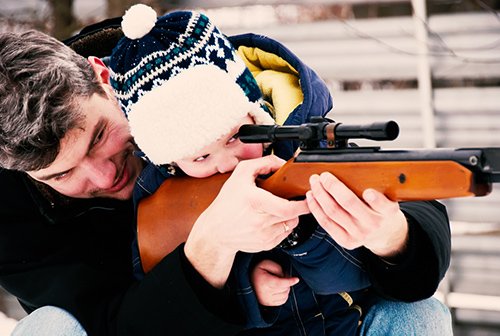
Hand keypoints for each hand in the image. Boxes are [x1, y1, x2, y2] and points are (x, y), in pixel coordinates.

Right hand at [185, 155, 309, 287]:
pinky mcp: (266, 244)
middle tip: (296, 200)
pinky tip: (271, 219)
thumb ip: (264, 163)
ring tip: (278, 208)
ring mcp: (264, 235)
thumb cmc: (227, 202)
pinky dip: (283, 225)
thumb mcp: (241, 174)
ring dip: (290, 216)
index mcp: (255, 202)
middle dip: (299, 207)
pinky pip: (285, 234)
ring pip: (291, 224)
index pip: (288, 208)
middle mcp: (260, 221)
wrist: (215, 231)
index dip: (303, 204)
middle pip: (293, 215)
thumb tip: (283, 164)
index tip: (308, 197)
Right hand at [251, 259, 298, 306]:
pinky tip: (280, 289)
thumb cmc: (258, 270)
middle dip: (287, 282)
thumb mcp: (266, 263)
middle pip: (284, 289)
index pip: (281, 283)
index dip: (290, 281)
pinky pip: (282, 301)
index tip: (297, 279)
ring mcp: (266, 300)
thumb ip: (277, 268)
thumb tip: (285, 276)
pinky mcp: (268, 304)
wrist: (248, 280)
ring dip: (286, 289)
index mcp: (264, 282)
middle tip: (282, 276)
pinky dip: (284, 295)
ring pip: (285, 295)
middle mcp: (265, 293)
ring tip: (280, 282)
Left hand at [306, 172, 407, 257]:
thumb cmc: (381, 210)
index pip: (383, 205)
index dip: (375, 200)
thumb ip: (378, 188)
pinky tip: (312, 197)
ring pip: (333, 212)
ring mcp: (359, 235)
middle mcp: (373, 224)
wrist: (383, 233)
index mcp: (387, 211)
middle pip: (349, 203)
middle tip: (324, 176)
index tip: (367, 192)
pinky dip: (316, 208)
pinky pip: (326, 223)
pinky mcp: (346, 241)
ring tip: (315, 183)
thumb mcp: (388, 198)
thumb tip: (356, 170)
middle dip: (332, 186)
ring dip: (320, 195)